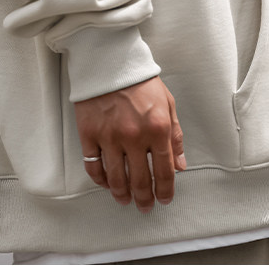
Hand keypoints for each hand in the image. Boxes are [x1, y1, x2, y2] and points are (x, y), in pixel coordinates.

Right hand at [74, 76, 185, 212]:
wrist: (111, 61)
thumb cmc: (141, 82)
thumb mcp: (168, 104)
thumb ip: (175, 136)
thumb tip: (179, 165)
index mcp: (158, 129)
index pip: (164, 171)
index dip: (165, 190)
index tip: (164, 199)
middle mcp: (134, 136)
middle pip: (140, 180)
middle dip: (144, 199)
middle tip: (145, 207)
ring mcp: (110, 137)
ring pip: (116, 178)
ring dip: (122, 194)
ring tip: (125, 200)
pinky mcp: (89, 134)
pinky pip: (93, 166)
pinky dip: (100, 180)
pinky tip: (106, 184)